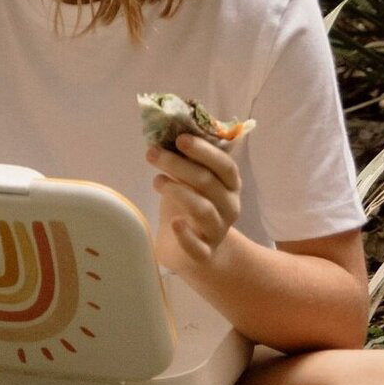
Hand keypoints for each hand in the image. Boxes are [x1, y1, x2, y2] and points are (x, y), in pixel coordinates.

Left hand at [147, 133, 241, 275]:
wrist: (198, 251)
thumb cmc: (193, 205)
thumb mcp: (192, 181)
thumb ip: (187, 160)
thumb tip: (166, 131)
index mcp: (230, 185)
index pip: (224, 165)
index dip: (204, 151)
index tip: (179, 138)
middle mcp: (230, 207)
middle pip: (207, 182)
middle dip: (178, 165)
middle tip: (152, 153)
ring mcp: (218, 231)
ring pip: (202, 209)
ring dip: (177, 191)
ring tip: (156, 180)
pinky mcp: (204, 253)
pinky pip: (198, 246)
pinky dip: (186, 235)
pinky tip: (174, 223)